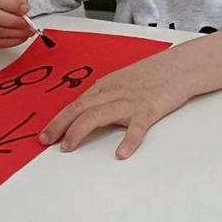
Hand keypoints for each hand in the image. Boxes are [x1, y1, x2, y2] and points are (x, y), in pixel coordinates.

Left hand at [39, 51, 189, 158]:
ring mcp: (130, 102)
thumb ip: (105, 97)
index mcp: (105, 87)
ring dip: (80, 131)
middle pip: (80, 110)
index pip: (75, 105)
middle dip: (60, 126)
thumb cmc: (151, 75)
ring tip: (69, 146)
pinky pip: (136, 128)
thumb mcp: (122, 82)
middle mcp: (113, 94)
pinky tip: (121, 153)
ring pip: (98, 116)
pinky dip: (128, 141)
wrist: (177, 67)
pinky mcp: (148, 110)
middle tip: (47, 142)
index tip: (44, 135)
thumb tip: (88, 114)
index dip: (58, 120)